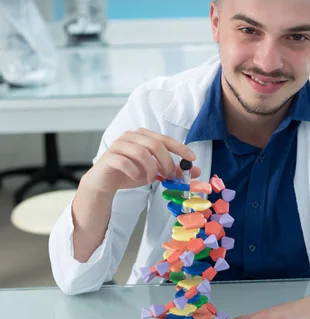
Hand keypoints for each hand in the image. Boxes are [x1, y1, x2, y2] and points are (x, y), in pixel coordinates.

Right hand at [81, 128, 200, 193]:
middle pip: (155, 144)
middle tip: (169, 176)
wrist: (104, 182)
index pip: (165, 139)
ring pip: (141, 153)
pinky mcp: (108, 157)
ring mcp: (118, 145)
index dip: (179, 148)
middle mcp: (130, 136)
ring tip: (151, 180)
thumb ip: (173, 171)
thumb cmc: (130, 173)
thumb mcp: (155, 172)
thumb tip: (196, 171)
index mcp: (143, 136)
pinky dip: (134, 172)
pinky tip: (137, 178)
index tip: (192, 158)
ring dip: (150, 169)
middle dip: (166, 162)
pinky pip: (124, 162)